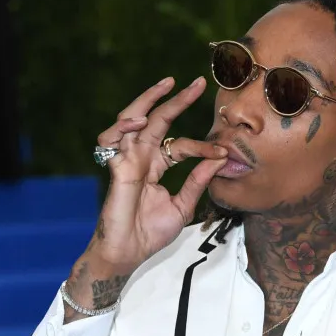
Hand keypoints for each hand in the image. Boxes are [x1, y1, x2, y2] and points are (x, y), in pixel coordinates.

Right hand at [86, 76, 226, 271]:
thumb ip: (198, 181)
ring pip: (132, 119)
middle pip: (158, 120)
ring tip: (167, 86)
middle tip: (198, 83)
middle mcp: (141, 158)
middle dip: (176, 99)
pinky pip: (112, 140)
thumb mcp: (183, 205)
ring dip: (148, 100)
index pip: (182, 145)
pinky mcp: (115, 168)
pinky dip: (123, 126)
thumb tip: (221, 159)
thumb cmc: (151, 233)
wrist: (130, 252)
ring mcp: (127, 160)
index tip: (222, 150)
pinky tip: (139, 121)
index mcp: (157, 166)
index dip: (202, 146)